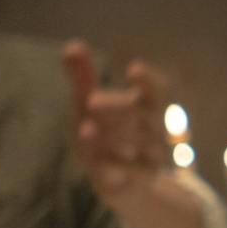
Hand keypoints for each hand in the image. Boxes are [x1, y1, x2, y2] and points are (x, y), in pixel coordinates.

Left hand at [63, 40, 168, 211]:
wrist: (126, 183)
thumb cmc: (108, 134)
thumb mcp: (91, 106)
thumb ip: (84, 77)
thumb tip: (72, 44)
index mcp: (144, 110)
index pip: (154, 92)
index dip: (147, 81)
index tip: (134, 68)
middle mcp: (151, 133)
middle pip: (143, 117)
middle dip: (119, 108)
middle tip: (92, 100)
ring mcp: (145, 159)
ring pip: (138, 147)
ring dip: (116, 138)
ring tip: (87, 128)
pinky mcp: (132, 183)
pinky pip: (125, 176)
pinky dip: (115, 171)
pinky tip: (105, 167)